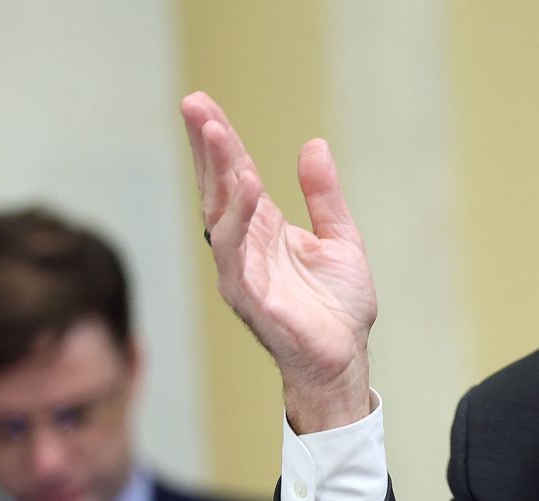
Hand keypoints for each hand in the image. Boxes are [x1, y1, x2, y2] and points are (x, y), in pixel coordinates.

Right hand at [180, 91, 376, 432]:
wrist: (345, 359)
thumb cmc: (338, 308)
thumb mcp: (340, 239)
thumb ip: (324, 196)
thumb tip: (314, 145)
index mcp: (264, 230)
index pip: (235, 177)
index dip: (220, 142)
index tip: (203, 104)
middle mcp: (245, 247)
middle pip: (218, 188)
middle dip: (206, 147)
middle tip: (194, 104)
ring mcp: (242, 272)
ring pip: (221, 215)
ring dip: (219, 174)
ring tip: (218, 134)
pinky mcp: (251, 298)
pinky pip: (237, 254)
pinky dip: (239, 220)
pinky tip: (248, 187)